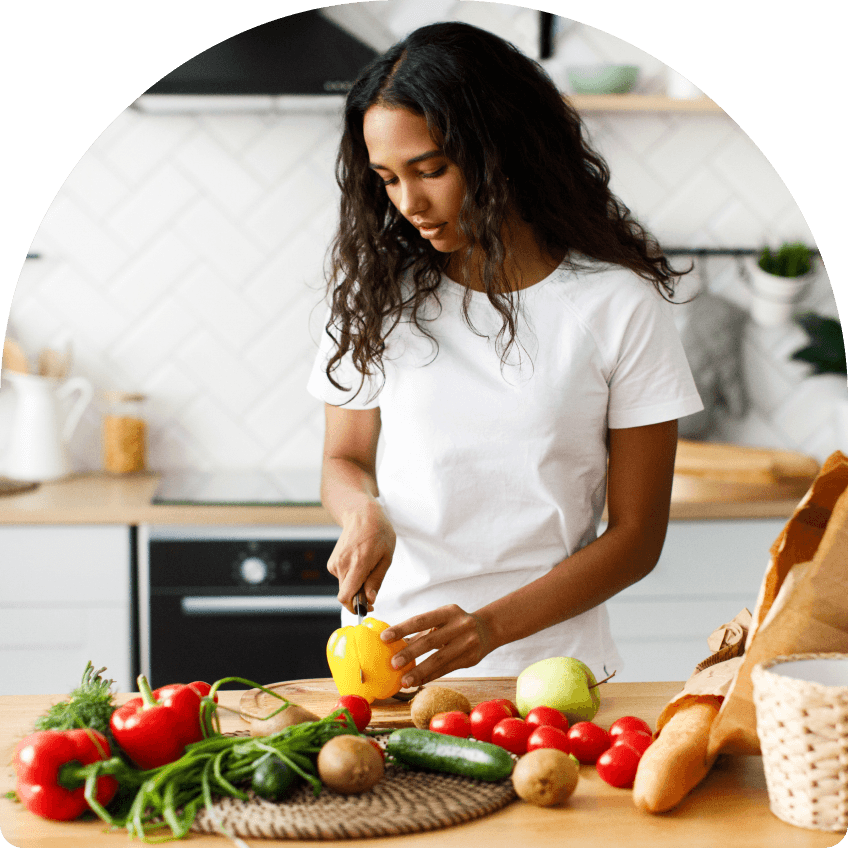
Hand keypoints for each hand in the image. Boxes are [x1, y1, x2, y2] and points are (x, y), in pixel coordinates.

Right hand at [327, 500, 395, 613]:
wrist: (362, 514)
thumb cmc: (379, 533)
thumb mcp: (386, 557)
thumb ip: (376, 580)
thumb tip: (370, 600)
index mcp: (357, 564)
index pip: (346, 597)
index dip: (355, 607)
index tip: (367, 607)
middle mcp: (342, 565)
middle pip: (346, 594)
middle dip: (359, 597)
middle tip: (372, 587)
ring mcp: (334, 563)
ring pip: (344, 587)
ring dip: (356, 585)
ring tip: (367, 566)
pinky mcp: (332, 563)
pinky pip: (342, 578)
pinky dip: (351, 577)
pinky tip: (359, 562)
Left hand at [379, 604, 493, 686]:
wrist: (488, 629)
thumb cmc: (456, 624)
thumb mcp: (442, 619)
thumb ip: (421, 631)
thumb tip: (394, 643)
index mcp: (448, 612)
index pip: (421, 620)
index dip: (402, 629)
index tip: (384, 638)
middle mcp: (460, 625)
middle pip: (430, 641)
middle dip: (410, 653)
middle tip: (393, 664)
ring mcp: (467, 643)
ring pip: (439, 659)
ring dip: (419, 672)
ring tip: (404, 681)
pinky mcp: (471, 659)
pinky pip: (447, 670)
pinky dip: (431, 676)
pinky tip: (418, 682)